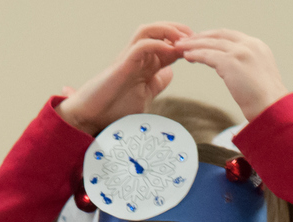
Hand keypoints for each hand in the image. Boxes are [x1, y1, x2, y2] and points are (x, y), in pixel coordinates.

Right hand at [57, 22, 191, 134]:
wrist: (91, 119)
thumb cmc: (113, 109)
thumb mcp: (145, 97)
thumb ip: (156, 84)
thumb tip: (170, 74)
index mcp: (144, 65)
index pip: (167, 45)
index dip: (185, 45)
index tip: (201, 51)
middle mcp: (136, 58)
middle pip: (159, 31)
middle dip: (179, 31)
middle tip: (197, 39)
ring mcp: (128, 59)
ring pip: (148, 30)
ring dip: (168, 30)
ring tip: (184, 38)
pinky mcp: (122, 65)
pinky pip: (140, 45)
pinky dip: (157, 44)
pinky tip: (170, 52)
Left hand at [176, 29, 288, 120]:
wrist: (272, 107)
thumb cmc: (266, 100)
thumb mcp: (259, 76)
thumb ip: (247, 68)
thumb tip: (235, 72)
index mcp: (258, 47)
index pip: (231, 36)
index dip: (213, 37)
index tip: (201, 40)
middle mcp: (250, 45)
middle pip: (219, 35)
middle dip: (200, 37)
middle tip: (186, 41)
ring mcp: (240, 52)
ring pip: (211, 43)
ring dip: (193, 45)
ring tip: (181, 48)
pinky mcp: (231, 62)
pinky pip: (208, 55)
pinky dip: (195, 54)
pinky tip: (187, 56)